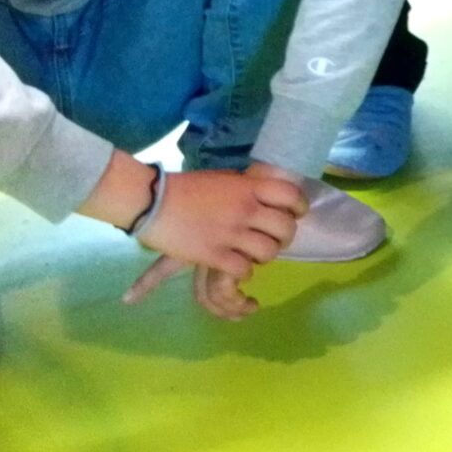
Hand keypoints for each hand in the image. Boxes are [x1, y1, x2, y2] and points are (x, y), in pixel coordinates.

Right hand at [120, 163, 306, 315]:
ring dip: (264, 256)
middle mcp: (246, 210)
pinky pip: (245, 269)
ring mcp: (232, 233)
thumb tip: (265, 197)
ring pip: (269, 252)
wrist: (152, 202)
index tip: (296, 213)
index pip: (290, 195)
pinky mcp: (215, 255)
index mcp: (249, 187)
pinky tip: (235, 266)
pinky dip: (244, 271)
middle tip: (274, 239)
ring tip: (253, 254)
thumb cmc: (186, 188)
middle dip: (285, 237)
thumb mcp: (224, 180)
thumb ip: (246, 189)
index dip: (299, 206)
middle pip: (285, 228)